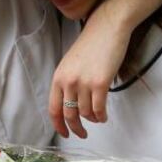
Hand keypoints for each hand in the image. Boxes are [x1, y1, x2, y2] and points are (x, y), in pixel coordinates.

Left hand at [48, 14, 129, 138]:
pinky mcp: (100, 83)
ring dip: (92, 119)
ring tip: (98, 118)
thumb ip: (68, 82)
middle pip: (69, 114)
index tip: (65, 133)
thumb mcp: (71, 63)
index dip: (59, 125)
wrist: (107, 28)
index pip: (54, 109)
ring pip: (86, 113)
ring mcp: (84, 83)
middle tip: (82, 133)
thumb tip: (73, 104)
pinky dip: (101, 116)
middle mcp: (69, 82)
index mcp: (59, 77)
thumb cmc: (92, 43)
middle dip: (75, 128)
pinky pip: (99, 109)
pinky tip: (104, 116)